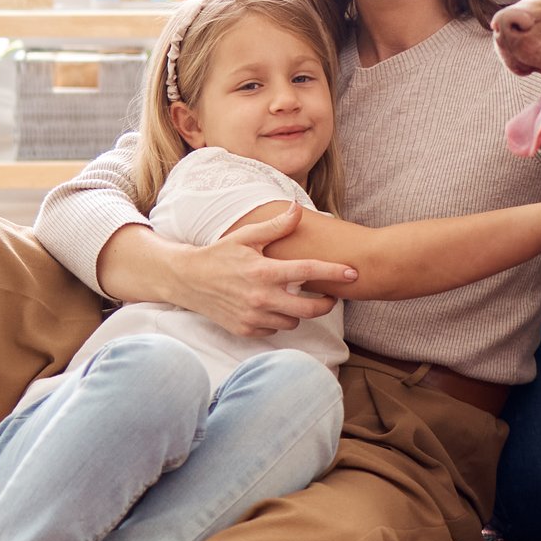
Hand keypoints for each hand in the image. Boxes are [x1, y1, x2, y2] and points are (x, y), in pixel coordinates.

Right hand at [179, 202, 356, 336]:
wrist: (187, 281)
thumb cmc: (219, 255)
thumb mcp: (245, 237)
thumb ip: (275, 226)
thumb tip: (298, 209)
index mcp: (264, 271)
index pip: (308, 271)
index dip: (333, 272)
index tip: (352, 272)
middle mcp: (261, 298)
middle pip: (309, 309)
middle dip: (326, 304)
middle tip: (331, 296)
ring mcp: (253, 317)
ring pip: (293, 322)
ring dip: (298, 313)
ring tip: (294, 299)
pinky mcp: (246, 330)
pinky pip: (273, 330)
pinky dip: (277, 320)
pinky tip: (271, 307)